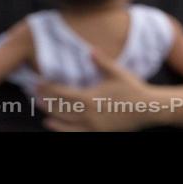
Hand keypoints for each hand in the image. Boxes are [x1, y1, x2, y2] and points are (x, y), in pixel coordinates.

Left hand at [37, 50, 158, 131]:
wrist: (148, 109)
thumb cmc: (132, 88)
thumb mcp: (117, 73)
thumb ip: (101, 62)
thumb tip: (90, 49)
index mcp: (90, 98)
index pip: (62, 93)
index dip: (48, 88)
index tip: (38, 83)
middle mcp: (89, 114)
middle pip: (61, 109)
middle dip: (47, 102)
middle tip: (34, 96)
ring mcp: (93, 126)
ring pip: (68, 124)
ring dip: (54, 119)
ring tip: (44, 116)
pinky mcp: (99, 134)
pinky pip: (79, 134)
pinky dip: (67, 131)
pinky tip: (60, 128)